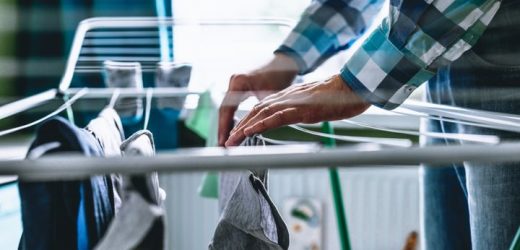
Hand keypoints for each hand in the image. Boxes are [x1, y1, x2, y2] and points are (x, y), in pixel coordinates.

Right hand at [218, 53, 298, 145]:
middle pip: (224, 109)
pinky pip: (232, 103)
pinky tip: (234, 127)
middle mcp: (233, 81)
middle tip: (223, 144)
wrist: (284, 60)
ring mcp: (235, 82)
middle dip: (224, 128)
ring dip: (227, 123)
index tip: (224, 141)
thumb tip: (255, 129)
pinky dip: (232, 116)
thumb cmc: (281, 75)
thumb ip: (261, 112)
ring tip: (227, 139)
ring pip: (227, 107)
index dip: (225, 127)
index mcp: (239, 82)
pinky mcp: (239, 85)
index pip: (227, 109)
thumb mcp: (271, 96)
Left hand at [225, 75, 370, 145]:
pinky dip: (261, 125)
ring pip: (262, 114)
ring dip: (245, 128)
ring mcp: (294, 102)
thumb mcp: (315, 104)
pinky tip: (250, 132)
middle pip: (256, 111)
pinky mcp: (302, 109)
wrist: (354, 85)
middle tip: (227, 141)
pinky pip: (277, 117)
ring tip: (232, 140)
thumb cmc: (339, 96)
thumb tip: (298, 116)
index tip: (237, 133)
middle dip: (240, 126)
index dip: (247, 121)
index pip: (262, 108)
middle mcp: (287, 98)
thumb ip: (302, 109)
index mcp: (289, 97)